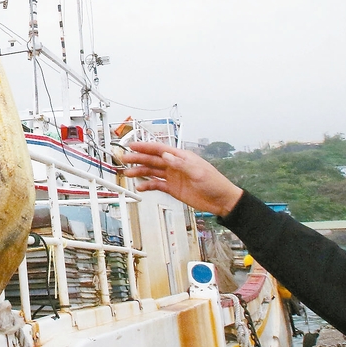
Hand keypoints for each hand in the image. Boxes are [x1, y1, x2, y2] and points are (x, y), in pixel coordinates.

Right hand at [119, 142, 243, 216]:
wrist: (221, 200)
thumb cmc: (214, 183)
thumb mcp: (198, 172)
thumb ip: (181, 163)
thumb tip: (166, 155)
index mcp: (181, 157)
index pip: (160, 149)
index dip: (146, 147)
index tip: (133, 146)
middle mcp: (175, 165)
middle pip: (153, 160)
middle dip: (138, 158)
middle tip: (125, 159)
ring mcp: (173, 177)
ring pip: (152, 172)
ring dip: (140, 171)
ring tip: (128, 173)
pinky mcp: (173, 188)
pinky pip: (157, 185)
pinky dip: (148, 185)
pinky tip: (140, 187)